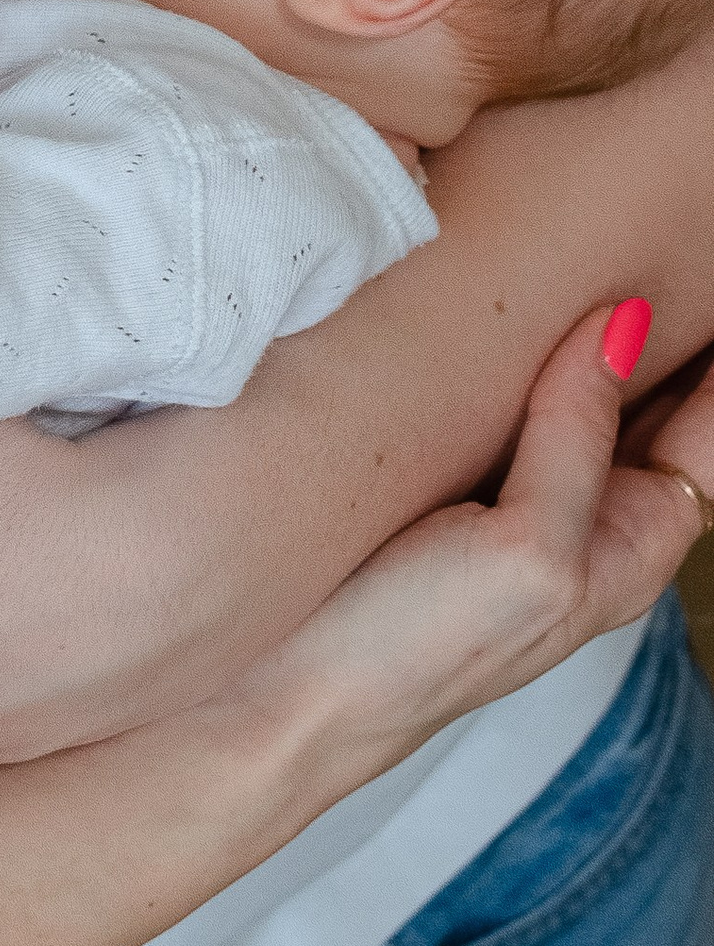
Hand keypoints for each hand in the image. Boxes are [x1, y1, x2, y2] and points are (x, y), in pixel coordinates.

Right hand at [218, 302, 713, 776]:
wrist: (275, 693)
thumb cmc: (406, 651)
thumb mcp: (527, 556)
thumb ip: (578, 442)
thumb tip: (621, 328)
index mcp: (628, 547)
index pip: (709, 435)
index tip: (703, 268)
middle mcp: (579, 518)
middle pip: (652, 409)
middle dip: (662, 340)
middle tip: (653, 253)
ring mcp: (506, 495)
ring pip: (572, 394)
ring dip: (582, 333)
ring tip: (588, 260)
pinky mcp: (436, 476)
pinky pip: (499, 396)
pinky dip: (510, 349)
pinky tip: (494, 305)